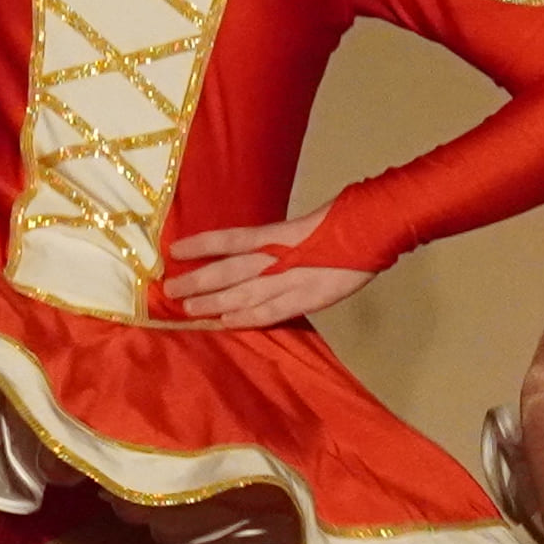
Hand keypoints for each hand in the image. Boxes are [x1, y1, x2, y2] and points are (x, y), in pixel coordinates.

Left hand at [162, 217, 373, 329]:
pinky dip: (246, 319)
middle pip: (229, 270)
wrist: (373, 230)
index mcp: (277, 234)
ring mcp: (292, 280)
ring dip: (214, 303)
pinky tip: (226, 323)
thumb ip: (275, 240)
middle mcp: (278, 257)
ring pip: (244, 294)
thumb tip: (245, 252)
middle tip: (170, 288)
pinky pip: (270, 313)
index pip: (231, 238)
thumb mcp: (302, 224)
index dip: (202, 244)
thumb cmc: (339, 220)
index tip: (175, 248)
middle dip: (198, 280)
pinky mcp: (307, 298)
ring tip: (189, 309)